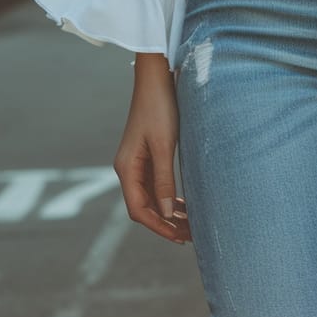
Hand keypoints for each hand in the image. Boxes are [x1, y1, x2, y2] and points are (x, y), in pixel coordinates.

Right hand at [112, 56, 192, 244]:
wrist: (157, 78)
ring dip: (168, 212)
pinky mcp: (147, 155)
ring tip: (190, 225)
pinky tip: (184, 204)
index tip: (178, 238)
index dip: (158, 226)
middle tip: (190, 236)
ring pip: (151, 197)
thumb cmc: (159, 108)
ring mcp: (137, 162)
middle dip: (165, 223)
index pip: (138, 209)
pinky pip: (156, 184)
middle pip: (144, 206)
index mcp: (127, 168)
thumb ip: (164, 179)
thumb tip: (166, 213)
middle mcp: (128, 168)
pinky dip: (169, 197)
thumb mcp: (164, 145)